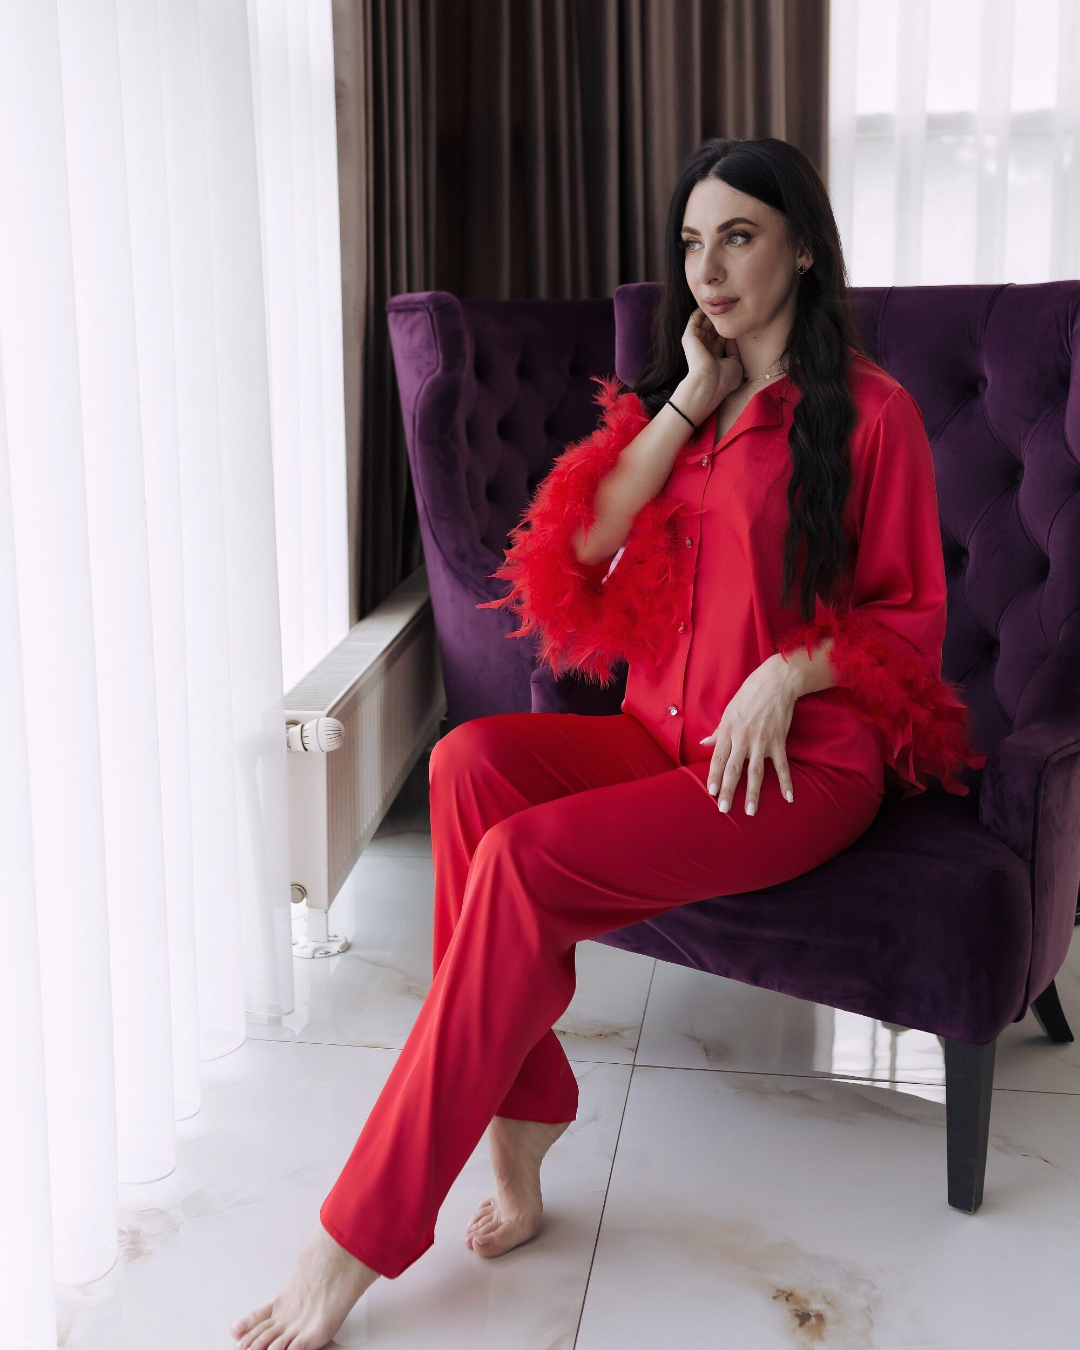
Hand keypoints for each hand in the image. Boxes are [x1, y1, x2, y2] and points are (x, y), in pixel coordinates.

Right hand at [679, 307, 743, 415]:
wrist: (710, 383)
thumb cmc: (724, 379)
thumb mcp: (735, 364)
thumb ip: (734, 351)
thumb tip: (733, 338)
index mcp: (715, 357)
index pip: (722, 339)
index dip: (729, 329)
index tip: (737, 317)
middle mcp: (705, 349)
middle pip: (713, 329)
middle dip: (720, 319)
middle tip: (729, 304)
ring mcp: (697, 343)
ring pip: (704, 323)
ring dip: (711, 313)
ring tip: (719, 299)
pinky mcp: (689, 338)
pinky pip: (694, 320)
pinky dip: (700, 311)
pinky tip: (708, 302)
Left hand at [699, 653, 796, 814]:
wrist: (775, 683)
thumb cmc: (748, 696)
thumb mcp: (728, 712)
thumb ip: (718, 732)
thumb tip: (704, 743)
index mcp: (728, 731)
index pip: (717, 759)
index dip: (713, 777)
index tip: (711, 792)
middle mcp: (742, 738)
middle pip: (733, 769)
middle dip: (727, 791)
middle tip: (723, 809)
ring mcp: (761, 741)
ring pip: (755, 772)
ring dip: (752, 793)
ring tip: (750, 811)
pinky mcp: (778, 741)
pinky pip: (782, 766)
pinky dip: (786, 782)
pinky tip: (788, 797)